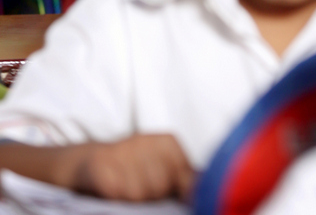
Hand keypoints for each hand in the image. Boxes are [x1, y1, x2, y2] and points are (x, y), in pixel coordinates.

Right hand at [0, 135, 193, 201]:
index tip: (168, 193)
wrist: (84, 163)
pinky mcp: (100, 167)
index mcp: (167, 141)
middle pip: (163, 185)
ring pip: (141, 193)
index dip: (178, 192)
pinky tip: (111, 192)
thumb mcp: (162, 170)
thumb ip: (185, 180)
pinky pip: (118, 194)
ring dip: (134, 200)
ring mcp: (121, 152)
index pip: (186, 176)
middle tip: (140, 193)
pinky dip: (116, 199)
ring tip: (125, 191)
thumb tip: (205, 192)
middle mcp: (146, 141)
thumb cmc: (131, 172)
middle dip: (155, 197)